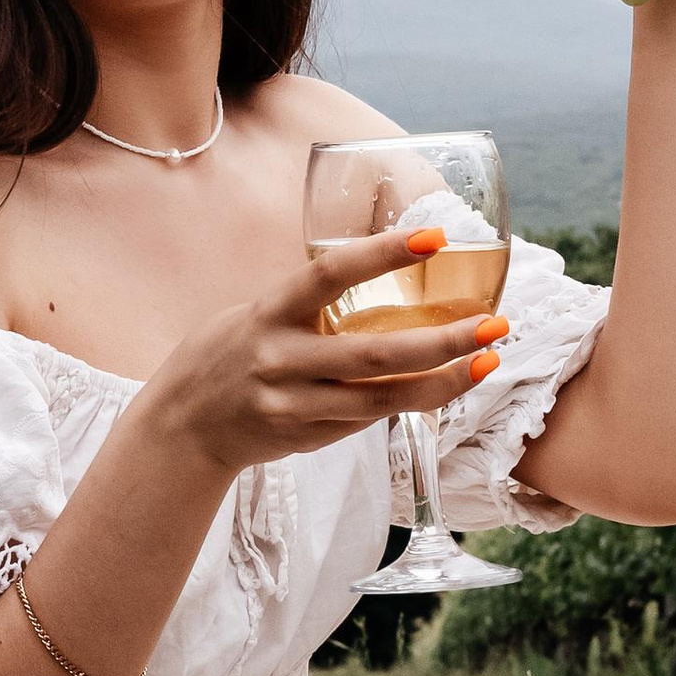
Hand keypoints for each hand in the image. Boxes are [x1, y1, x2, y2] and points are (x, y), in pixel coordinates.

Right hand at [139, 225, 508, 482]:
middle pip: (375, 353)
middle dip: (442, 340)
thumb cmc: (225, 356)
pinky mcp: (308, 438)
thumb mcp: (254, 314)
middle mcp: (280, 361)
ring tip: (488, 359)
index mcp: (267, 314)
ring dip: (444, 381)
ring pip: (383, 399)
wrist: (181, 428)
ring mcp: (295, 405)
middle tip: (494, 323)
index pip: (329, 274)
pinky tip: (449, 385)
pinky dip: (414, 402)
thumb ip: (308, 304)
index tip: (434, 237)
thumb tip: (379, 273)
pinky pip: (370, 420)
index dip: (383, 254)